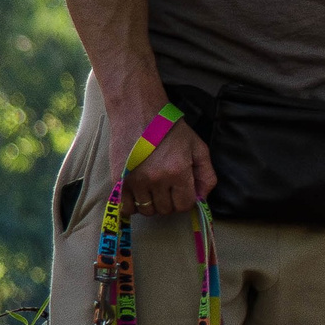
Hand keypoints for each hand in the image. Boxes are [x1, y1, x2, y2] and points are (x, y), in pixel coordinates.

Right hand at [111, 96, 216, 217]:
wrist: (138, 113)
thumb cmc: (170, 130)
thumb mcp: (198, 148)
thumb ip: (207, 175)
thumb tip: (203, 199)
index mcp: (178, 171)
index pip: (184, 205)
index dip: (185, 200)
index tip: (181, 191)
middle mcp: (156, 179)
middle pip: (166, 210)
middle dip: (169, 201)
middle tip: (167, 187)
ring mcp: (135, 181)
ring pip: (147, 211)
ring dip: (151, 204)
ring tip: (152, 188)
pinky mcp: (118, 180)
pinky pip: (126, 208)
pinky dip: (132, 205)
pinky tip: (137, 193)